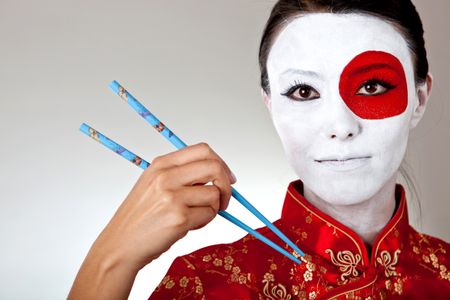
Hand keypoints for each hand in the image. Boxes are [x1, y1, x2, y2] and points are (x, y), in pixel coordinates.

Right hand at [68, 142, 235, 298]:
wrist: (120, 245)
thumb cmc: (140, 218)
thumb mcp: (153, 185)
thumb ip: (181, 175)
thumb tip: (218, 175)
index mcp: (161, 164)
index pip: (202, 150)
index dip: (221, 163)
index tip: (227, 177)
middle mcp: (166, 176)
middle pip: (214, 167)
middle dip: (226, 185)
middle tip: (222, 200)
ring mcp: (172, 196)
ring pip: (214, 194)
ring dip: (213, 208)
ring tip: (195, 217)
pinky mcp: (179, 217)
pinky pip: (209, 214)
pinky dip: (205, 221)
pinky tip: (188, 226)